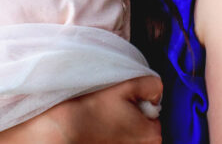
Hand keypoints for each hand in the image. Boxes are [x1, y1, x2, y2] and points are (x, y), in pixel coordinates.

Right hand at [0, 77, 162, 143]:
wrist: (66, 127)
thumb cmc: (94, 107)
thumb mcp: (127, 84)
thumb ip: (151, 84)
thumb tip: (156, 92)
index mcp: (152, 134)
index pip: (154, 110)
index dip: (140, 100)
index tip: (124, 98)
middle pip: (143, 122)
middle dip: (132, 111)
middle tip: (113, 105)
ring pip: (130, 130)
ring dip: (121, 121)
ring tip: (104, 114)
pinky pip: (119, 137)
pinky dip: (112, 131)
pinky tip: (99, 124)